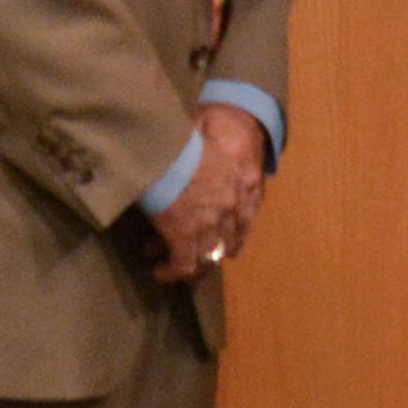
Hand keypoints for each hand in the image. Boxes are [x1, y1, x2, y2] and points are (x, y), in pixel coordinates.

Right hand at [144, 104, 271, 285]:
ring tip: (171, 266)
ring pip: (208, 258)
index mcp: (243, 181)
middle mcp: (232, 207)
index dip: (233, 230)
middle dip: (211, 248)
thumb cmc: (182, 135)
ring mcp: (211, 223)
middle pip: (229, 240)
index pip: (249, 215)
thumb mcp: (208, 136)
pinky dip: (171, 272)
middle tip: (191, 250)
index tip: (218, 234)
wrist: (163, 145)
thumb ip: (213, 148)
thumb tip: (205, 142)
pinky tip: (158, 272)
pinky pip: (183, 266)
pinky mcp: (185, 235)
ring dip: (190, 264)